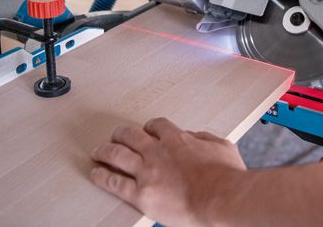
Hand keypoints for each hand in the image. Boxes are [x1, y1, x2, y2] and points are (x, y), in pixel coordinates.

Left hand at [90, 118, 245, 225]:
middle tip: (116, 136)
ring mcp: (147, 172)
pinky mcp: (141, 193)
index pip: (156, 126)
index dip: (149, 127)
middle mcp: (157, 151)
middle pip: (131, 136)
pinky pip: (115, 183)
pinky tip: (96, 174)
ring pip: (117, 155)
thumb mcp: (221, 146)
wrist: (220, 197)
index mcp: (177, 139)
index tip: (147, 130)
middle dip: (121, 134)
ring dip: (105, 151)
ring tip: (98, 151)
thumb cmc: (226, 175)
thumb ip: (204, 138)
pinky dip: (102, 176)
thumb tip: (193, 137)